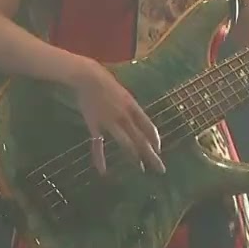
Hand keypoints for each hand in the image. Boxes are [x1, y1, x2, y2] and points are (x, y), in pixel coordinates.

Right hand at [67, 58, 165, 175]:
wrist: (87, 76)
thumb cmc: (105, 81)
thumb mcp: (123, 93)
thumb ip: (129, 107)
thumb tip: (135, 120)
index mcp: (132, 106)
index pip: (148, 126)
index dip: (155, 139)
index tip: (159, 149)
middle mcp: (124, 116)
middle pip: (141, 138)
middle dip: (151, 155)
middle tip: (161, 169)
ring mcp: (110, 122)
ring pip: (125, 143)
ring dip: (134, 157)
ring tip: (142, 168)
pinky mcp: (95, 125)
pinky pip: (98, 144)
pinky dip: (100, 158)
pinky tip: (103, 170)